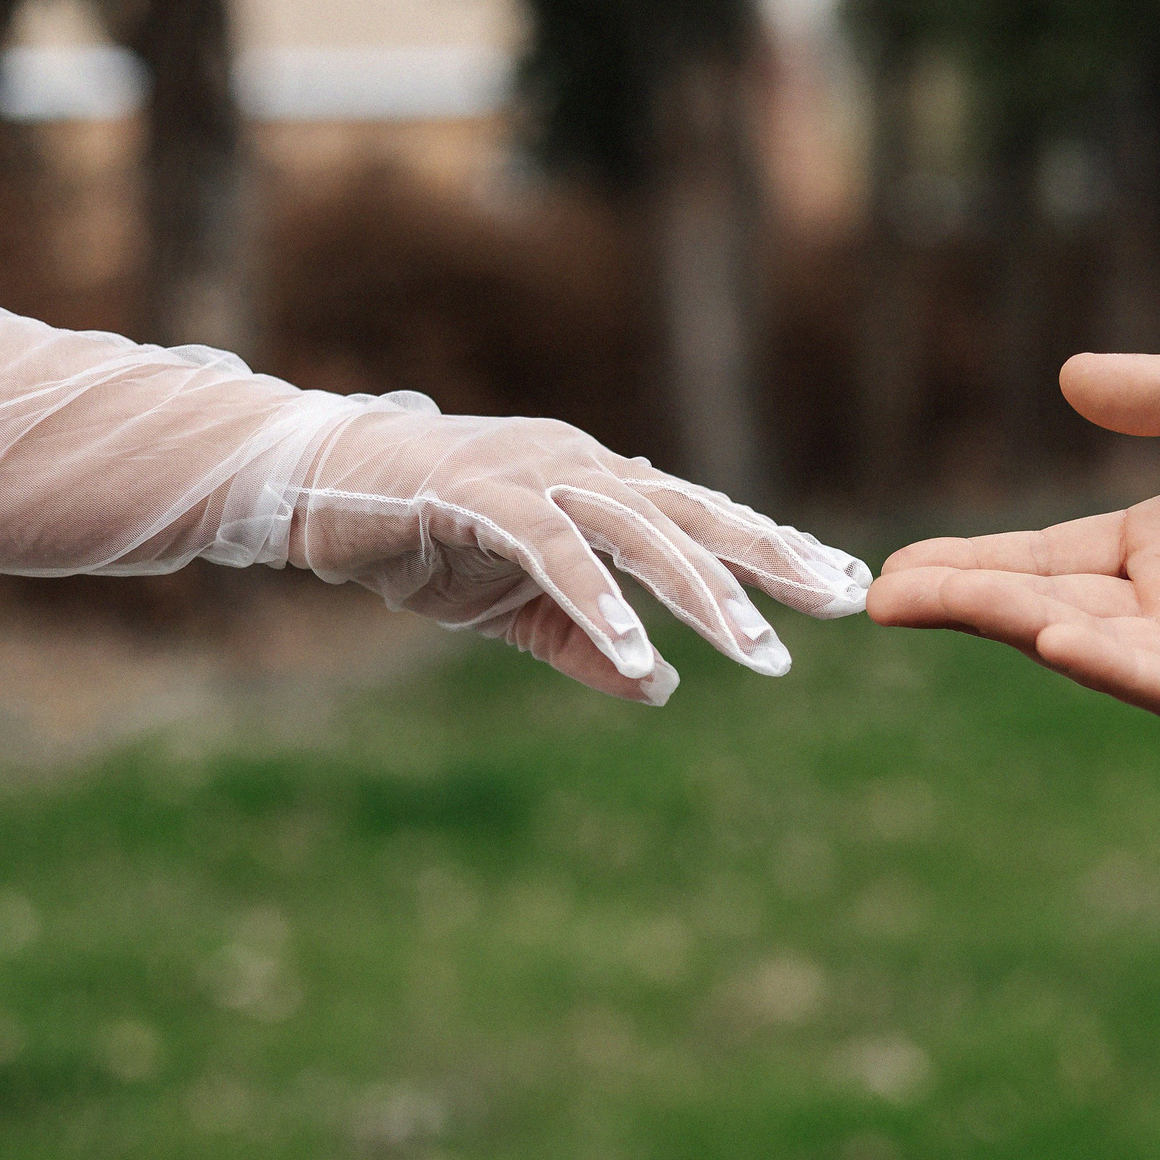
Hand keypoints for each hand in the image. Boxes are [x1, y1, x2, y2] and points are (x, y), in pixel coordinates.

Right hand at [290, 405, 871, 705]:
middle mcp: (583, 467)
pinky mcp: (478, 496)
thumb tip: (663, 693)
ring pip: (643, 535)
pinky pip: (555, 556)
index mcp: (601, 484)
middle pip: (698, 516)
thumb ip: (590, 647)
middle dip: (772, 564)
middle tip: (840, 606)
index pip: (706, 517)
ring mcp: (533, 474)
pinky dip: (600, 605)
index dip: (774, 551)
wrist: (313, 487)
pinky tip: (640, 656)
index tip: (846, 585)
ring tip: (758, 655)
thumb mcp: (519, 609)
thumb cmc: (420, 538)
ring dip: (703, 597)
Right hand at [867, 344, 1159, 732]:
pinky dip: (1118, 665)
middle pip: (1054, 606)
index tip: (900, 567)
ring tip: (952, 605)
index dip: (976, 563)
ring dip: (1027, 628)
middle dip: (971, 602)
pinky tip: (1061, 636)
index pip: (1049, 558)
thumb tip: (1067, 378)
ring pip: (1103, 648)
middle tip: (886, 598)